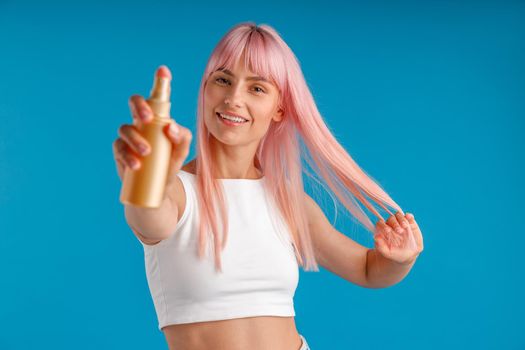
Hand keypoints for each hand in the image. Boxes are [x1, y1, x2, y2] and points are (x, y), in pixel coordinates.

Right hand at [112, 66, 191, 187]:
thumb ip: (183, 137)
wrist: (160, 187)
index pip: (156, 97)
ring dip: (135, 138)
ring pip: (125, 128)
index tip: (164, 70)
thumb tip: (170, 127)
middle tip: (148, 118)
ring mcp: (129, 137)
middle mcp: (141, 123)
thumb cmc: (171, 163)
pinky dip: (127, 156)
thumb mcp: (182, 151)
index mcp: (157, 118)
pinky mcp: (120, 152)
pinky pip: (119, 148)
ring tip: (146, 152)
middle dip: (140, 106)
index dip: (160, 81)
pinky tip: (136, 165)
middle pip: (134, 104)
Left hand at [374, 212, 423, 264]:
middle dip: (394, 224)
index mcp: (383, 230)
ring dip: (402, 219)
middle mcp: (391, 224)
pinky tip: (410, 218)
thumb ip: (380, 247)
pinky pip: (409, 217)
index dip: (383, 226)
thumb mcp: (387, 253)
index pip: (380, 223)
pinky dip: (409, 217)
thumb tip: (376, 237)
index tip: (388, 231)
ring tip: (405, 226)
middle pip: (391, 219)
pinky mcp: (410, 223)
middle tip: (399, 231)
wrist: (406, 255)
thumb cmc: (394, 253)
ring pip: (399, 216)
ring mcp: (401, 222)